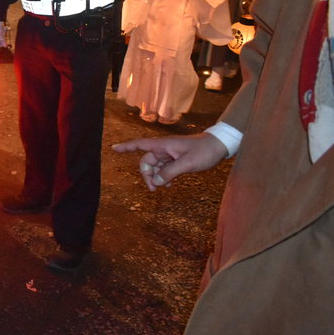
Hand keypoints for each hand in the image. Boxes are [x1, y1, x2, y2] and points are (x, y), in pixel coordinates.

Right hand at [112, 133, 227, 190]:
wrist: (219, 146)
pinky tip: (170, 185)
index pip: (139, 145)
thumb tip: (157, 181)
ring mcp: (170, 154)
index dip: (126, 147)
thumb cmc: (204, 150)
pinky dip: (164, 177)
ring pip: (155, 167)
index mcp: (163, 145)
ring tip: (163, 188)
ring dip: (156, 178)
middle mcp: (163, 149)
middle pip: (146, 162)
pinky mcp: (176, 160)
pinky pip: (164, 169)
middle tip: (154, 189)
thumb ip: (170, 172)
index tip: (114, 149)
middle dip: (147, 175)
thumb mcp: (188, 163)